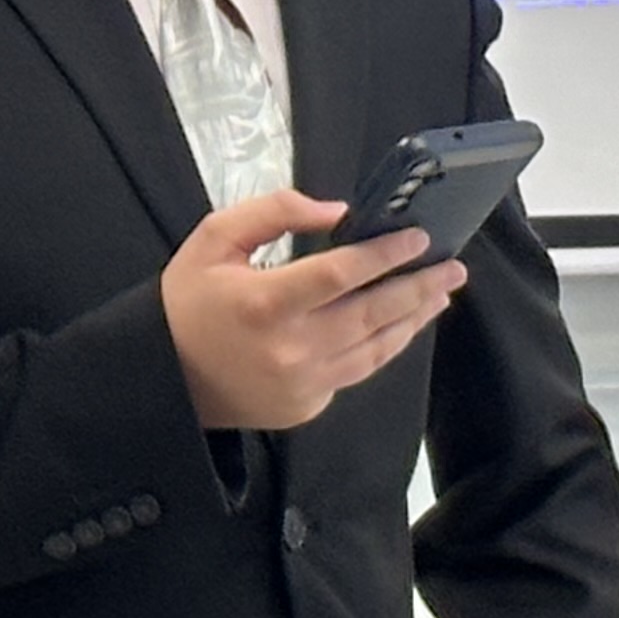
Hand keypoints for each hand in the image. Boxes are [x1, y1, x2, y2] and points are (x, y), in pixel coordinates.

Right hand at [161, 191, 464, 431]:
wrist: (166, 377)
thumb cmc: (188, 304)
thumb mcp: (214, 240)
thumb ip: (273, 213)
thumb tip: (337, 212)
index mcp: (264, 302)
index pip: (340, 273)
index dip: (384, 254)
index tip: (417, 237)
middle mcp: (289, 348)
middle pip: (373, 312)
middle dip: (419, 285)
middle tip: (452, 266)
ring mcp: (302, 382)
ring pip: (376, 347)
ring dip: (413, 318)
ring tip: (440, 294)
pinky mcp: (308, 404)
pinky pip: (358, 370)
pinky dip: (385, 345)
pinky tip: (401, 324)